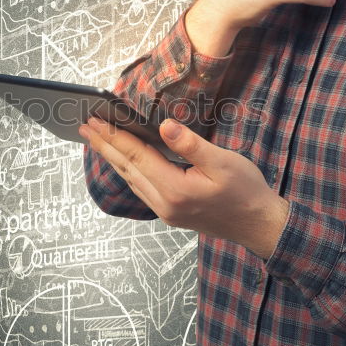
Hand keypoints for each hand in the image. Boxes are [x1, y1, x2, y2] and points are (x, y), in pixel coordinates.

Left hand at [79, 116, 290, 258]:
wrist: (260, 226)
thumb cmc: (246, 192)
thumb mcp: (223, 162)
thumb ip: (190, 144)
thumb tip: (164, 126)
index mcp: (175, 189)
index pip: (136, 156)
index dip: (114, 136)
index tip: (95, 120)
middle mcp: (164, 203)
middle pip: (126, 168)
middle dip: (104, 145)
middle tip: (85, 127)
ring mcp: (165, 211)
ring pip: (131, 179)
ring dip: (113, 158)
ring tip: (98, 140)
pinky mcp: (170, 213)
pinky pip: (141, 188)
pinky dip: (128, 170)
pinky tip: (123, 161)